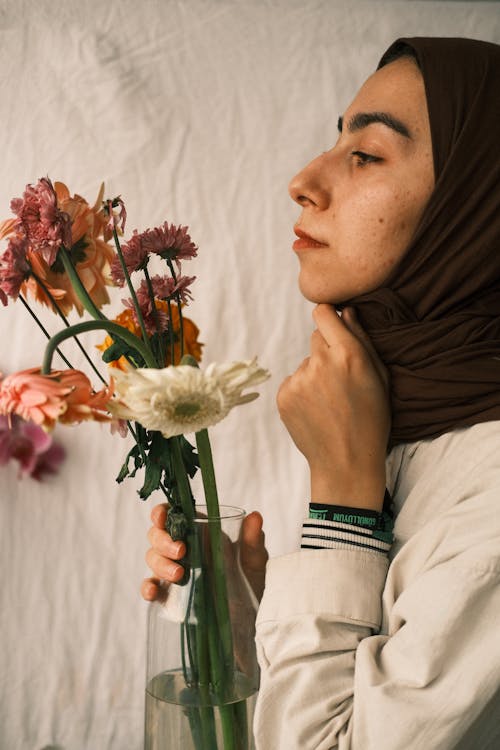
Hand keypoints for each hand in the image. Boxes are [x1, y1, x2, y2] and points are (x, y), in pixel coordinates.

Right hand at [141, 503, 268, 602]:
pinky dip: (147, 588)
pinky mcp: (170, 595)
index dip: (161, 513)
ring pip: (153, 559)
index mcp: (201, 532)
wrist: (251, 618)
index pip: (173, 515)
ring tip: (179, 575)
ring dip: (161, 564)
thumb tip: (255, 516)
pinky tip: (153, 593)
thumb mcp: (255, 560)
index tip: (162, 518)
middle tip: (181, 551)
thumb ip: (253, 539)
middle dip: (163, 541)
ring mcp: (174, 571)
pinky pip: (151, 587)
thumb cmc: (251, 580)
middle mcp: (184, 549)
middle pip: (157, 535)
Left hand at [276, 304, 389, 509]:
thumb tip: (346, 310)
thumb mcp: (380, 378)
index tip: (333, 326)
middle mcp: (321, 362)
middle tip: (340, 380)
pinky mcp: (284, 395)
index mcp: (349, 354)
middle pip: (315, 338)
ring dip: (314, 375)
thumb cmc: (371, 420)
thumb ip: (362, 339)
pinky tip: (316, 410)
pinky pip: (293, 382)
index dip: (328, 317)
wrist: (346, 462)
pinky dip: (302, 392)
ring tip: (330, 402)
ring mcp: (299, 379)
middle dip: (327, 352)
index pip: (323, 313)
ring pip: (305, 364)